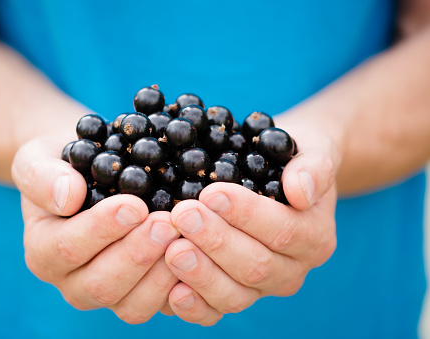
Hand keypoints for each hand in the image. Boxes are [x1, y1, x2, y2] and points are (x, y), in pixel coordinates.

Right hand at [12, 135, 180, 323]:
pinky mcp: (139, 296)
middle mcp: (73, 282)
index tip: (134, 205)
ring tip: (184, 238)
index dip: (102, 230)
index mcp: (44, 252)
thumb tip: (68, 197)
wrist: (90, 176)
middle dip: (138, 254)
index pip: (68, 249)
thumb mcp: (39, 159)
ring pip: (132, 305)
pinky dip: (181, 289)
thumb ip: (43, 177)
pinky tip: (198, 258)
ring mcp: (109, 294)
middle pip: (102, 285)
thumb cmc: (65, 167)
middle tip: (167, 223)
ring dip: (161, 275)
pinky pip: (159, 306)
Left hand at [163, 124, 338, 324]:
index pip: (283, 231)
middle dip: (216, 241)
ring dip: (202, 274)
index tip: (212, 192)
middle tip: (183, 215)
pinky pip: (216, 311)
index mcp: (314, 236)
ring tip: (173, 249)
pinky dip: (195, 306)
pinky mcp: (235, 296)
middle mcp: (292, 269)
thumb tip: (300, 192)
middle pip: (256, 266)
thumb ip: (313, 168)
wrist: (281, 180)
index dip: (246, 215)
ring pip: (235, 295)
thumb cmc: (289, 160)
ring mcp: (262, 288)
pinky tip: (173, 291)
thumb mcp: (311, 150)